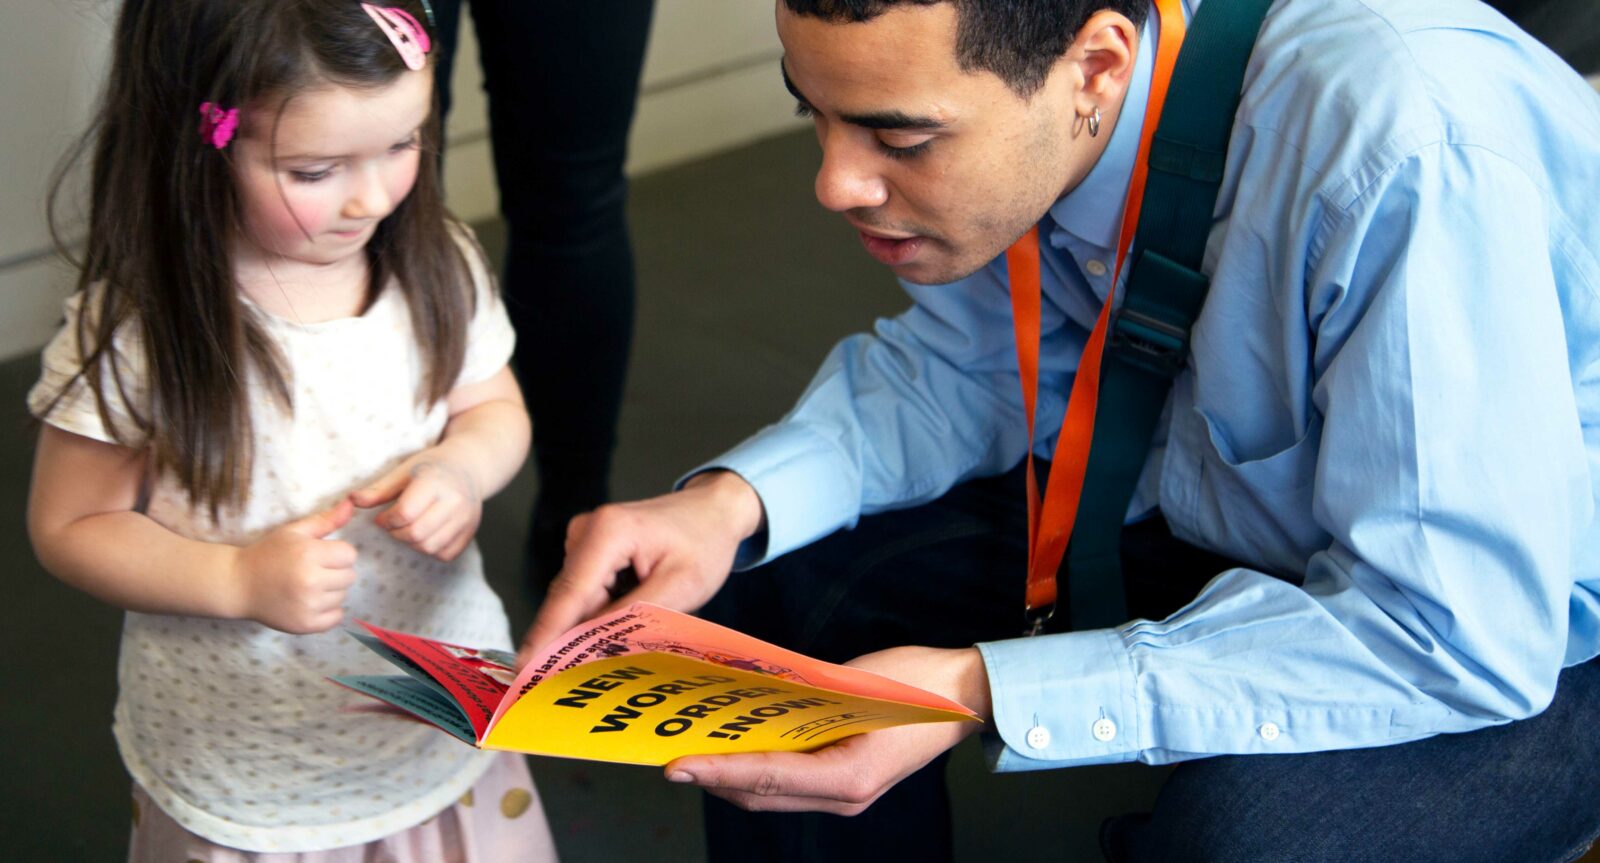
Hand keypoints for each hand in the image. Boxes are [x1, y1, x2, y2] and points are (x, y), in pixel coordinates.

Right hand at [231, 499, 358, 633]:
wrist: (238, 584)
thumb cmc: (268, 554)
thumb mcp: (294, 532)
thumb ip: (326, 520)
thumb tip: (352, 503)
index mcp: (309, 554)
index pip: (350, 555)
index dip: (337, 553)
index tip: (320, 555)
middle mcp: (311, 581)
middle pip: (349, 576)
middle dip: (335, 571)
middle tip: (313, 571)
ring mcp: (308, 606)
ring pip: (343, 596)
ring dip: (331, 591)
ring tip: (308, 586)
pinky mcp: (305, 625)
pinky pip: (337, 617)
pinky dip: (328, 611)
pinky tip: (310, 602)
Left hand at [350, 455, 480, 560]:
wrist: (468, 467)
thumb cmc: (431, 467)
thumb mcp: (404, 471)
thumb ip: (379, 489)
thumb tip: (351, 501)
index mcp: (435, 482)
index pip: (406, 513)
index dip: (387, 520)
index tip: (383, 517)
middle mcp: (455, 501)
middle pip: (417, 533)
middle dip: (397, 534)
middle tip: (393, 526)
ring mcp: (466, 518)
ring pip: (430, 547)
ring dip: (412, 543)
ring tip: (407, 530)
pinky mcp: (471, 531)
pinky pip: (445, 554)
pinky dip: (430, 549)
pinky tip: (425, 534)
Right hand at [517, 471, 763, 665]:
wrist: (713, 511)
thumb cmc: (705, 541)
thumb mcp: (681, 585)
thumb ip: (636, 615)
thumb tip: (595, 645)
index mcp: (609, 532)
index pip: (571, 594)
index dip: (546, 635)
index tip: (526, 669)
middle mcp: (587, 531)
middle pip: (569, 599)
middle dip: (567, 640)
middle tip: (567, 684)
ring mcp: (585, 538)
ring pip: (576, 599)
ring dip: (588, 627)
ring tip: (604, 656)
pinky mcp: (590, 548)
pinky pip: (585, 592)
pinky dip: (597, 613)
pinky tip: (616, 629)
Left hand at [661, 645, 991, 814]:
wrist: (963, 697)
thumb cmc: (915, 685)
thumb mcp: (856, 686)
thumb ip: (805, 701)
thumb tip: (748, 704)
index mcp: (848, 777)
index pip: (766, 777)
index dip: (716, 771)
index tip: (675, 765)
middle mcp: (843, 796)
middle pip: (759, 794)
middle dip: (711, 775)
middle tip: (668, 755)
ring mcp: (845, 796)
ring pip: (770, 794)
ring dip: (729, 775)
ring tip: (691, 749)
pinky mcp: (845, 784)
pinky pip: (788, 784)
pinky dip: (757, 769)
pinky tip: (735, 744)